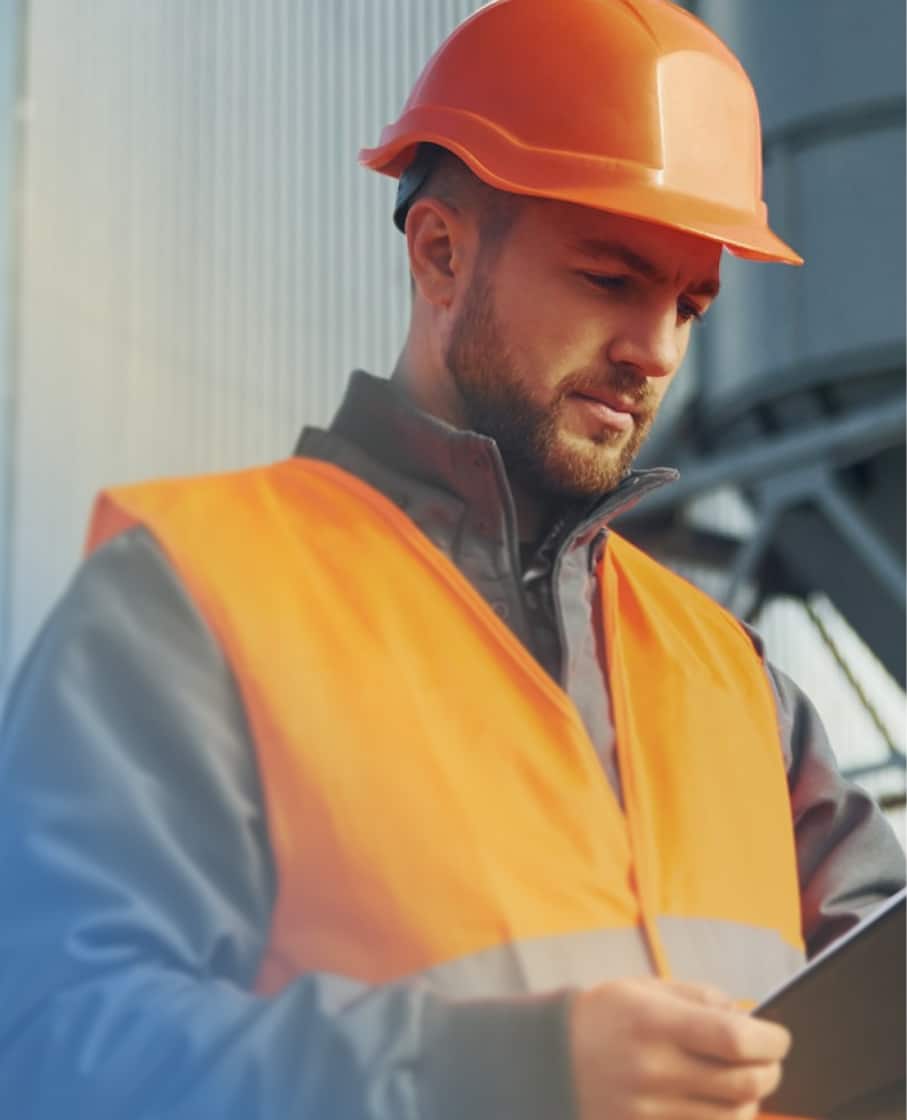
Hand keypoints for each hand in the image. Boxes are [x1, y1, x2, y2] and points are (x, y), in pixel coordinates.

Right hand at [569, 977, 790, 1118]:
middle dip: (770, 1071)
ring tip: (746, 1079)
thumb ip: (698, 997)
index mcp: (656, 1023)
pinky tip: (723, 1103)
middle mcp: (656, 1069)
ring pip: (731, 1116)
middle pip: (743, 1082)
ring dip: (751, 1098)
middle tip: (770, 1060)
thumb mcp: (644, 988)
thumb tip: (746, 1015)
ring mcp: (651, 1109)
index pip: (733, 1038)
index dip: (770, 1040)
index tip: (779, 1036)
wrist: (549, 1059)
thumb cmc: (604, 1016)